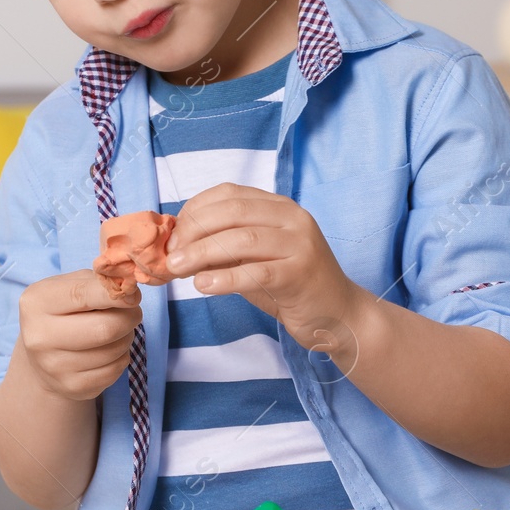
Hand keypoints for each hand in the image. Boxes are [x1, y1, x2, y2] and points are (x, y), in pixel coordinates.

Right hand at [15, 269, 142, 401]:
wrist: (42, 356)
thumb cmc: (62, 312)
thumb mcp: (69, 287)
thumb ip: (97, 283)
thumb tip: (130, 293)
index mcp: (37, 303)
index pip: (84, 294)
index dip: (116, 294)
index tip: (133, 295)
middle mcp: (40, 337)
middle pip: (106, 328)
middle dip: (129, 318)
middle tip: (132, 313)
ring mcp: (54, 367)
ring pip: (115, 351)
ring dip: (126, 337)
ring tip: (117, 331)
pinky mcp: (72, 387)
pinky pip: (115, 371)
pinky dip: (121, 357)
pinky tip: (109, 351)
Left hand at [164, 182, 366, 353]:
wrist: (338, 315)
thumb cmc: (289, 286)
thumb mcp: (252, 259)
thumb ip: (223, 247)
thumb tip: (177, 245)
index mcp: (279, 206)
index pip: (228, 194)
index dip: (194, 211)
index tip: (173, 235)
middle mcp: (292, 218)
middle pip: (232, 212)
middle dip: (193, 230)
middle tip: (171, 254)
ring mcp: (300, 244)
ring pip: (241, 239)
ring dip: (202, 252)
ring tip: (177, 269)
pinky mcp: (301, 274)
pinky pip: (256, 271)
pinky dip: (225, 277)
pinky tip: (203, 285)